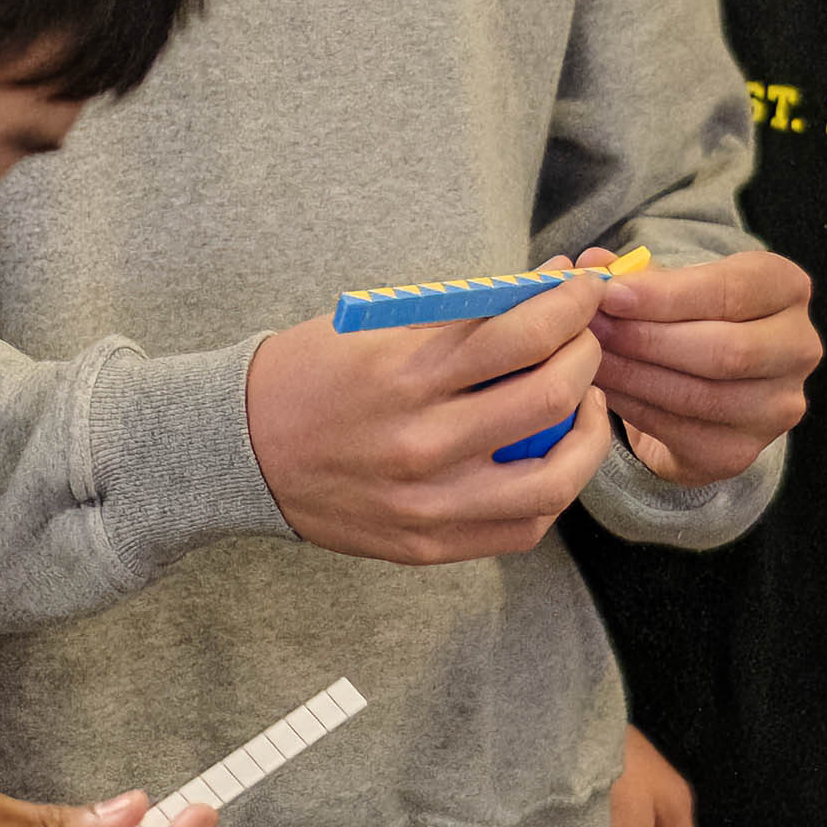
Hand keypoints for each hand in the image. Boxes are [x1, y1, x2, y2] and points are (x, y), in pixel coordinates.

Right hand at [249, 272, 613, 563]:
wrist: (238, 449)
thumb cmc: (309, 375)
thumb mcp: (375, 326)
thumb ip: (465, 311)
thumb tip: (549, 283)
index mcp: (404, 374)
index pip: (521, 333)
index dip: (571, 305)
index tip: (585, 291)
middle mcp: (421, 442)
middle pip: (549, 397)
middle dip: (585, 356)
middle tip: (584, 340)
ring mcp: (427, 502)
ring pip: (553, 478)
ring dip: (588, 434)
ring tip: (585, 405)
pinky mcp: (427, 543)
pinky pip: (522, 528)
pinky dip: (551, 492)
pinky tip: (548, 459)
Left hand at [590, 248, 818, 489]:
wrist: (711, 391)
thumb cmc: (694, 320)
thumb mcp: (674, 286)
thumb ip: (637, 274)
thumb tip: (591, 262)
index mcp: (787, 289)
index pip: (731, 290)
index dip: (667, 295)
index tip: (611, 294)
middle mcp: (798, 347)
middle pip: (724, 349)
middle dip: (647, 339)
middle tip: (593, 329)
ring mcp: (777, 406)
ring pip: (700, 395)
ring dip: (634, 376)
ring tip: (588, 358)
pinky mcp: (743, 450)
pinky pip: (680, 430)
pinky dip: (633, 408)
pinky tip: (603, 389)